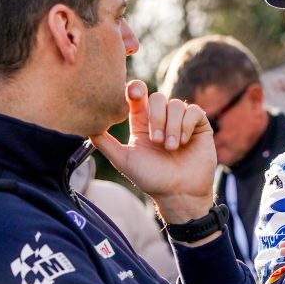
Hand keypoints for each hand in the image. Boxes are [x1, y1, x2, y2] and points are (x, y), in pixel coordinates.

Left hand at [91, 80, 215, 223]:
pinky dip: (186, 125)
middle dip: (156, 117)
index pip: (138, 97)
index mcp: (142, 123)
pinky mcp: (199, 126)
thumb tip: (86, 126)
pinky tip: (183, 142)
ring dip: (172, 126)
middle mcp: (162, 119)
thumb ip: (104, 143)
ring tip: (171, 148)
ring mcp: (181, 122)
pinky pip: (193, 111)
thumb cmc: (151, 179)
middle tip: (156, 141)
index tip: (133, 93)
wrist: (179, 193)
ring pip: (176, 104)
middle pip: (157, 98)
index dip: (135, 90)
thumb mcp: (123, 160)